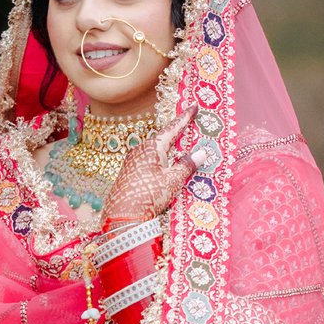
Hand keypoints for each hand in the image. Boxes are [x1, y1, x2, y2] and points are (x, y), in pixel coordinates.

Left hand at [105, 108, 196, 225]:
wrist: (122, 216)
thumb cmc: (149, 195)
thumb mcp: (173, 181)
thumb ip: (187, 165)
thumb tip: (201, 153)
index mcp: (153, 147)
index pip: (172, 128)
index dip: (184, 118)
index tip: (193, 107)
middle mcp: (140, 150)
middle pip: (163, 139)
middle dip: (177, 136)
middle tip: (190, 129)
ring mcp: (133, 161)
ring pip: (155, 152)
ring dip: (168, 152)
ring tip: (181, 152)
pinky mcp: (129, 173)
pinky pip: (149, 162)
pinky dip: (160, 162)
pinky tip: (165, 170)